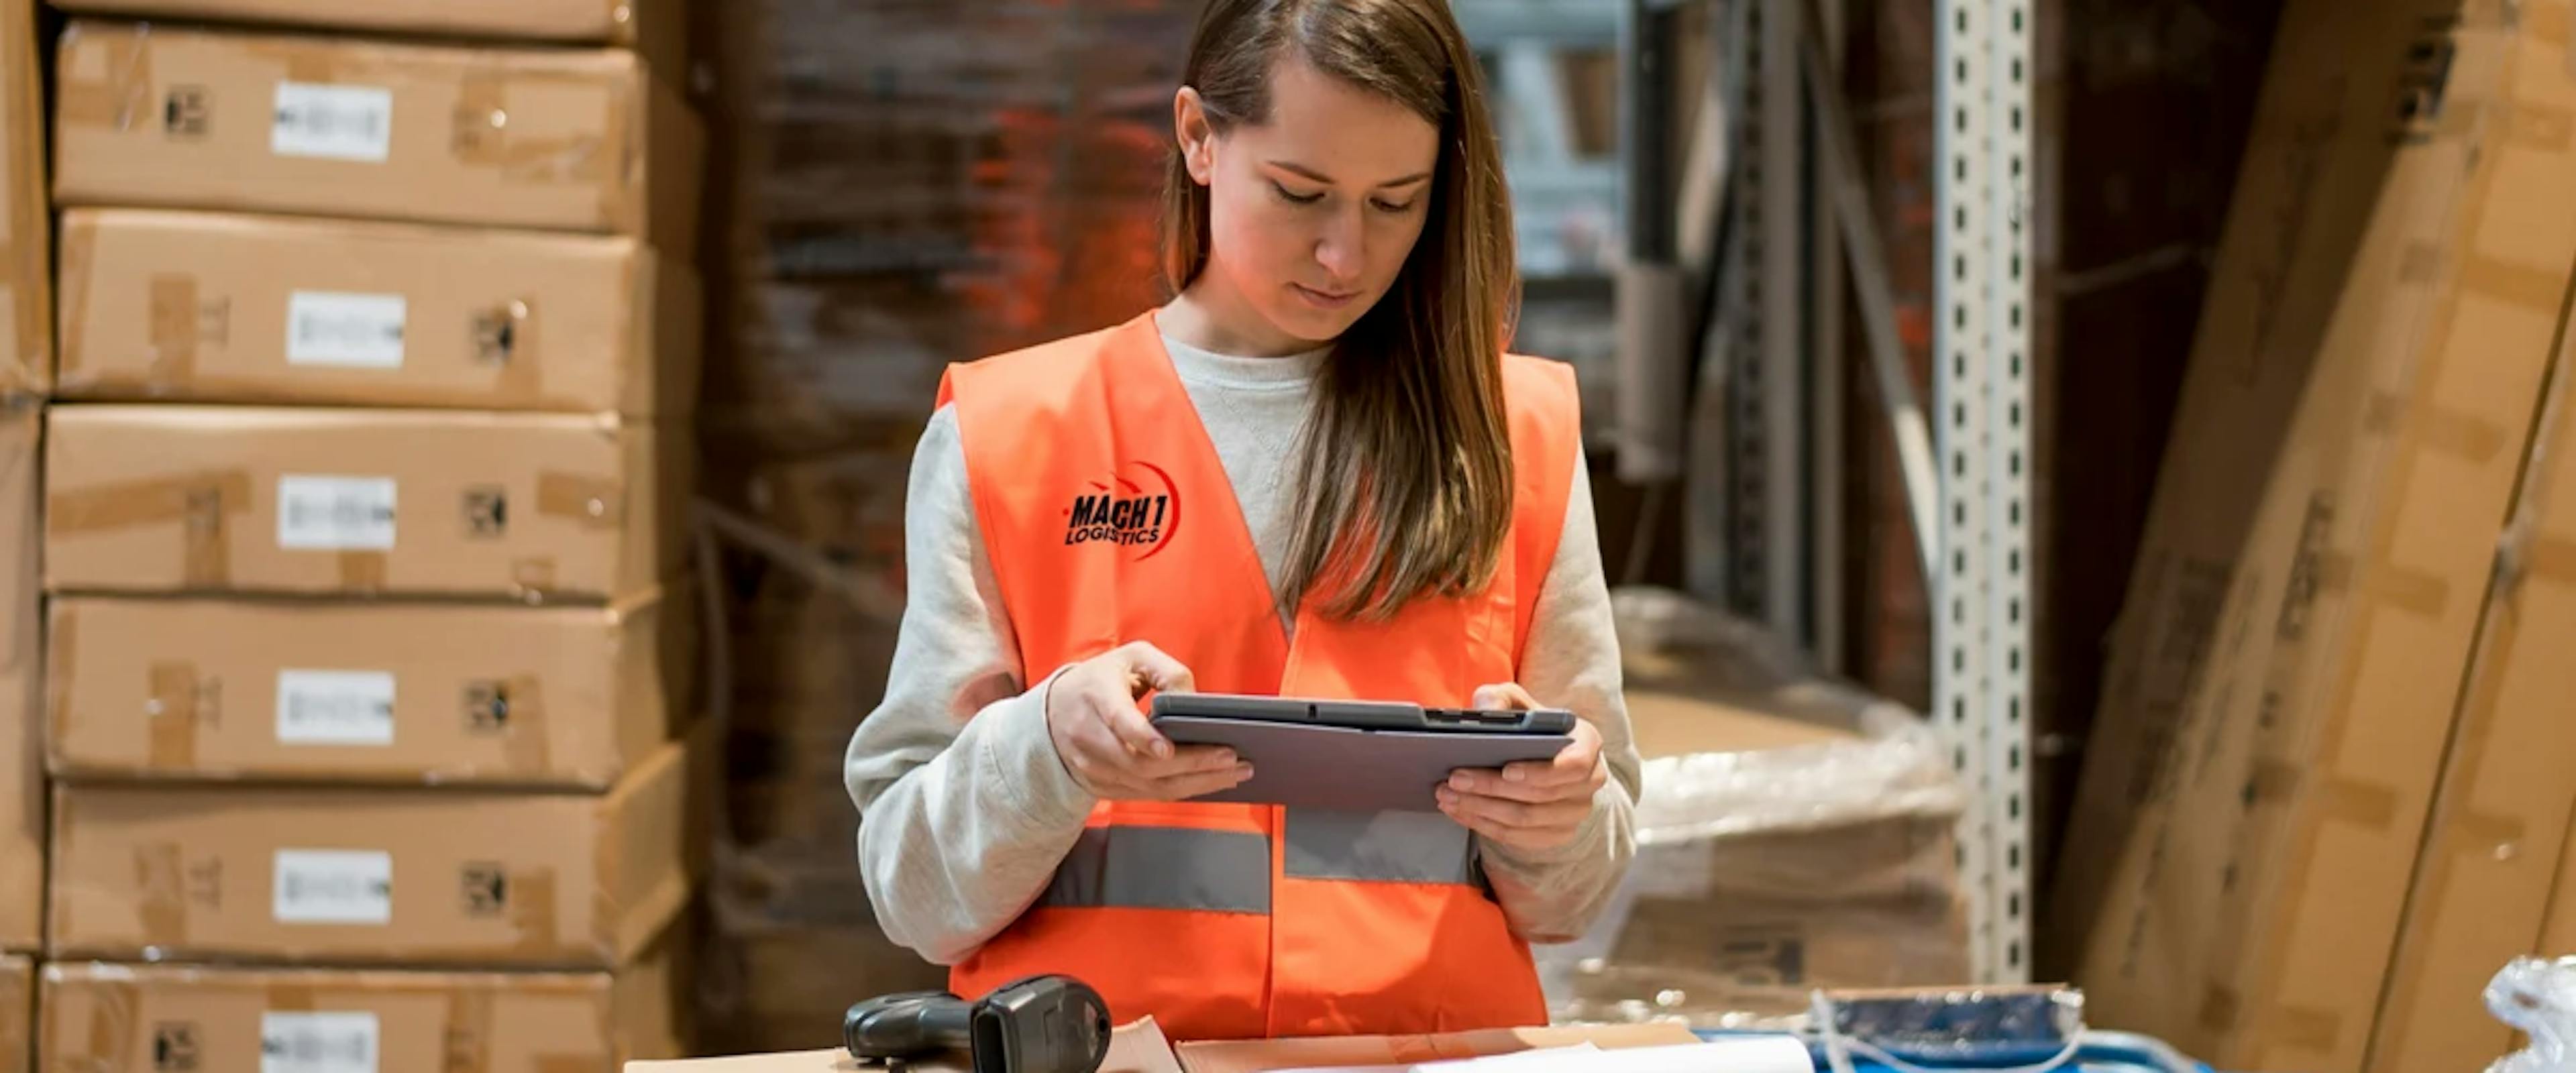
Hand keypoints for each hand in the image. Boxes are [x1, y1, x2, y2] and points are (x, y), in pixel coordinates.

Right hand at [1044, 641, 1251, 800]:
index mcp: (1096, 696)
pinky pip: (1146, 795)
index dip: (1142, 738)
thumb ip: (1166, 670)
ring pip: (1147, 785)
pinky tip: (1211, 782)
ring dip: (1195, 783)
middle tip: (1232, 758)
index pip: (1118, 721)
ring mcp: (1094, 768)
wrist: (1054, 713)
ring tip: (1234, 772)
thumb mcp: (1132, 657)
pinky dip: (1182, 791)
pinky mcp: (1102, 787)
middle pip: (1141, 763)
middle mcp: (1090, 736)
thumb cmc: (1101, 680)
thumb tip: (1194, 700)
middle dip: (1192, 764)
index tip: (1168, 749)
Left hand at [1436, 682, 1606, 851]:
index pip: (1574, 765)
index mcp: (1587, 745)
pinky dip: (1483, 825)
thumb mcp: (1516, 701)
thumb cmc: (1531, 725)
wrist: (1542, 754)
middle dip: (1491, 788)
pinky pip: (1517, 837)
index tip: (1506, 770)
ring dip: (1481, 809)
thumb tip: (1488, 710)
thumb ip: (1500, 698)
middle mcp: (1588, 783)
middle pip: (1540, 795)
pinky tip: (1459, 810)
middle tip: (1454, 780)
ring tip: (1448, 796)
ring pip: (1525, 820)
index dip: (1540, 771)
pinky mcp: (1556, 834)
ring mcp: (1574, 813)